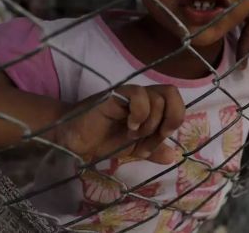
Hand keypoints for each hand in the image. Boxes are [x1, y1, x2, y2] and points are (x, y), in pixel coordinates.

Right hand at [54, 84, 185, 164]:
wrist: (73, 139)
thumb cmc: (101, 140)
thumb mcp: (132, 150)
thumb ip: (152, 150)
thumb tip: (173, 156)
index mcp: (149, 106)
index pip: (175, 100)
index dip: (175, 118)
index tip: (161, 137)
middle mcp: (141, 97)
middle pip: (171, 93)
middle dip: (169, 119)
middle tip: (152, 135)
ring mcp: (128, 94)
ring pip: (157, 98)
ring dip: (150, 123)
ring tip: (133, 134)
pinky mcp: (114, 95)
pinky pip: (138, 95)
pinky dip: (140, 114)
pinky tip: (129, 126)